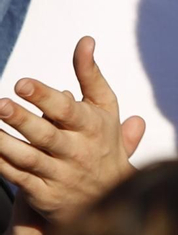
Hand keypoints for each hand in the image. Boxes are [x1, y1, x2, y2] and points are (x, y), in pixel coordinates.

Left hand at [0, 36, 144, 221]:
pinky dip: (2, 163)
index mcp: (93, 127)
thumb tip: (85, 41)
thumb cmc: (102, 139)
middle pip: (46, 135)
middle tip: (0, 104)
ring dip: (5, 143)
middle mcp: (78, 151)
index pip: (67, 110)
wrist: (110, 193)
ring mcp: (61, 174)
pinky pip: (18, 178)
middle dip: (22, 119)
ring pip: (28, 158)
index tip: (22, 83)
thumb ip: (91, 74)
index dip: (44, 97)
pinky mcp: (45, 194)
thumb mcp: (104, 106)